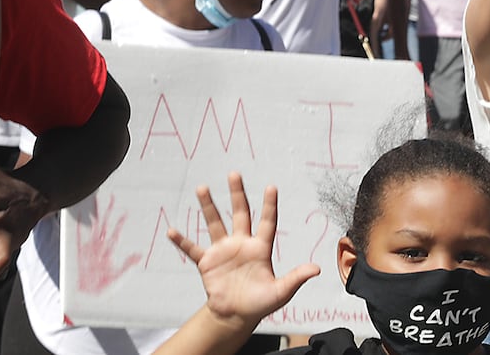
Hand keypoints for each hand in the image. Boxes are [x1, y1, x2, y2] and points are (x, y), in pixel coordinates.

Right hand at [169, 174, 319, 328]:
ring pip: (215, 223)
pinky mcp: (207, 262)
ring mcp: (222, 251)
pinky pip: (192, 249)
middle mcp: (240, 244)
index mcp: (259, 249)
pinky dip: (182, 241)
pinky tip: (172, 231)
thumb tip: (317, 269)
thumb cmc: (260, 303)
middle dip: (237, 193)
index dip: (269, 205)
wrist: (236, 316)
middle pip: (239, 213)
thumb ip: (296, 278)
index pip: (266, 222)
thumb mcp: (281, 292)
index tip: (271, 187)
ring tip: (202, 188)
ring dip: (208, 207)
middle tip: (234, 174)